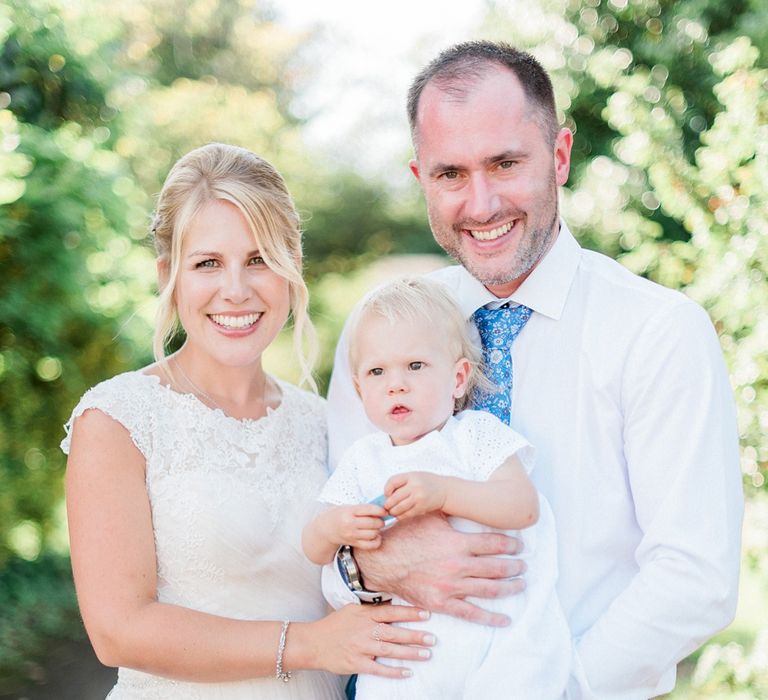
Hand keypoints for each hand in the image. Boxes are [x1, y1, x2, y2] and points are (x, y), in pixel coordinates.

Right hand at [303, 603, 434, 677]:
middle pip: (394, 633)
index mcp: (364, 615)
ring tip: (427, 654)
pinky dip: (393, 671)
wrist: (312, 642)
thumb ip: (372, 608)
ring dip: (410, 653)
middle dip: (415, 635)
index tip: (427, 614)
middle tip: (433, 638)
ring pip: (389, 651)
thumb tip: (393, 602)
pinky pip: (378, 669)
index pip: (391, 612)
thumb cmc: (335, 625)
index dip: (409, 613)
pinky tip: (407, 672)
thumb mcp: (352, 610)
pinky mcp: (356, 664)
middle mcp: (364, 630)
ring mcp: (360, 648)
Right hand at [318, 504, 386, 549]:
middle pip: (373, 523)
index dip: (380, 510)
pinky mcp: (354, 543)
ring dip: (378, 530)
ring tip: (376, 527)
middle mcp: (350, 524)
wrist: (326, 528)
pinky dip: (376, 541)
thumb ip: (364, 508)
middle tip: (381, 519)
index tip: (384, 511)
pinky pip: (370, 545)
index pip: (369, 510)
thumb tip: (382, 510)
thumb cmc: (340, 515)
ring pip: (373, 534)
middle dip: (380, 521)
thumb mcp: (349, 507)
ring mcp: (352, 535)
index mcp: (349, 511)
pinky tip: (376, 536)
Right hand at [355, 513, 524, 626]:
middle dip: (515, 566)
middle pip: (497, 567)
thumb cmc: (404, 535)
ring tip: (520, 585)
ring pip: (490, 589)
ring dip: (509, 587)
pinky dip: (491, 617)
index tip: (519, 545)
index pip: (494, 543)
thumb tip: (463, 502)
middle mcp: (459, 565)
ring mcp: (452, 586)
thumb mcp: (429, 517)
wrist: (382, 560)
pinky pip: (472, 613)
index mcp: (457, 542)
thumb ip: (450, 512)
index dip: (511, 545)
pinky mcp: (442, 603)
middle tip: (524, 566)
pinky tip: (505, 619)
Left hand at [384, 471, 446, 519]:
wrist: (445, 490)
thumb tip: (386, 495)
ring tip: (392, 511)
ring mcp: (418, 497)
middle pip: (394, 497)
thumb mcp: (415, 476)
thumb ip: (402, 482)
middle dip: (388, 504)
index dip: (386, 489)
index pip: (392, 482)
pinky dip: (400, 516)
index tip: (387, 494)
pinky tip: (399, 515)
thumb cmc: (427, 482)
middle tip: (386, 506)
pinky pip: (407, 514)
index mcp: (411, 476)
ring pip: (399, 508)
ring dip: (393, 511)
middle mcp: (414, 486)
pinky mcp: (422, 507)